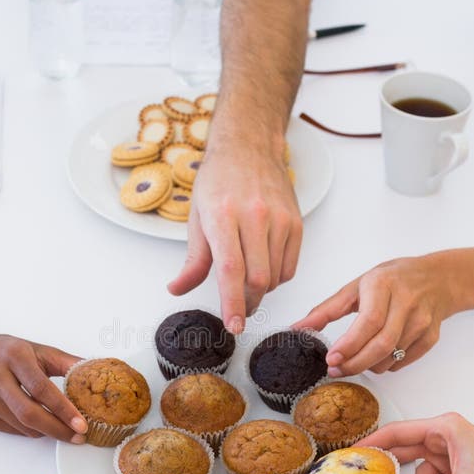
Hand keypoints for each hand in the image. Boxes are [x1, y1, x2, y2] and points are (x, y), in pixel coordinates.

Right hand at [0, 332, 87, 441]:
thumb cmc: (4, 351)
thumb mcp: (37, 349)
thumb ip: (66, 362)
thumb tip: (95, 371)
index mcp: (14, 358)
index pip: (41, 388)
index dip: (63, 409)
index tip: (81, 423)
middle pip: (30, 413)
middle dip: (58, 429)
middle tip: (79, 436)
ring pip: (23, 426)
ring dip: (48, 431)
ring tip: (67, 430)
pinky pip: (14, 430)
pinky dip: (33, 430)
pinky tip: (44, 425)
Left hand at [168, 151, 302, 332]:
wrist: (249, 147)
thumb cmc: (219, 182)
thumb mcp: (197, 218)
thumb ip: (193, 260)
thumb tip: (178, 289)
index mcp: (223, 216)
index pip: (231, 270)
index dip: (232, 303)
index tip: (234, 325)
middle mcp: (254, 216)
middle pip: (258, 279)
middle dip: (248, 302)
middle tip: (238, 308)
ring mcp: (279, 218)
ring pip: (276, 276)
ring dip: (262, 290)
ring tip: (248, 277)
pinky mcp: (296, 222)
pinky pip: (290, 266)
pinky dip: (277, 277)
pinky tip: (264, 265)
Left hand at [292, 255, 453, 375]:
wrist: (437, 279)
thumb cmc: (393, 280)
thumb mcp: (357, 286)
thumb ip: (327, 309)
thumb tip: (299, 328)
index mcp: (384, 285)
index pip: (368, 322)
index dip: (349, 344)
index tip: (331, 358)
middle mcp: (406, 303)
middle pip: (381, 344)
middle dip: (354, 363)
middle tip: (335, 369)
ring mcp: (422, 321)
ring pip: (391, 357)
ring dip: (367, 365)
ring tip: (354, 360)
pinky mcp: (431, 336)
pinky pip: (403, 362)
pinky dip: (385, 365)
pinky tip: (376, 356)